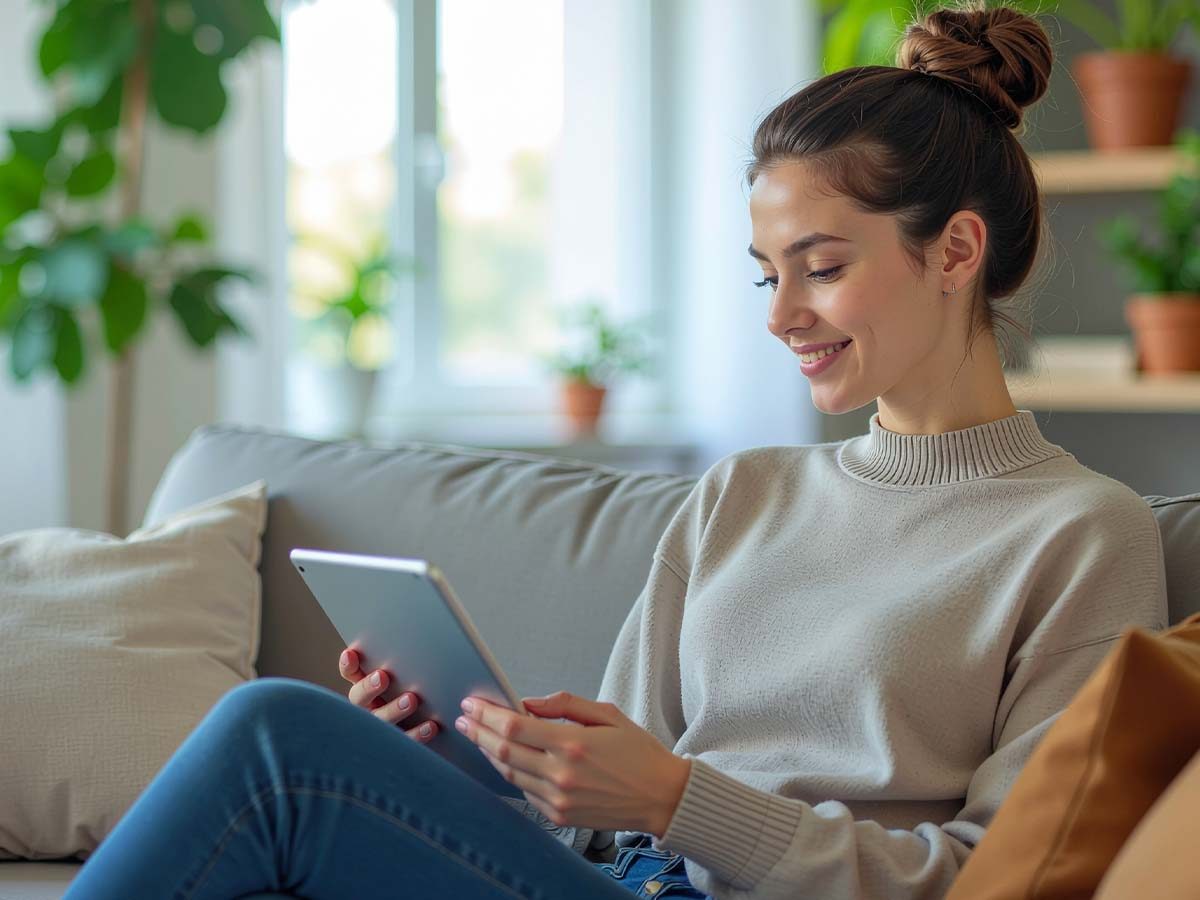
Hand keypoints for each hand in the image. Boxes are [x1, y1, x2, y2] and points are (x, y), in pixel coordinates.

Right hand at [338, 646, 438, 743]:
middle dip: (368, 687)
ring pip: (379, 721)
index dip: (348, 665)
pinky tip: (431, 726)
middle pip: (358, 698)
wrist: (434, 727)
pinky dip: (417, 733)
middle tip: (382, 676)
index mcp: (367, 686)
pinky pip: (404, 740)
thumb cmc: (419, 690)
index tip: (351, 654)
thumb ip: (406, 664)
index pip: (350, 673)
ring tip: (410, 699)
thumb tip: (419, 633)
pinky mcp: (397, 745)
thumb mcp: (410, 676)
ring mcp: (380, 727)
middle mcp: (368, 707)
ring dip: (393, 709)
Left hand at [454, 690, 690, 836]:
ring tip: (477, 736)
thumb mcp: (608, 715)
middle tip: (464, 718)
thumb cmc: (638, 752)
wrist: (662, 798)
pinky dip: (510, 772)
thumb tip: (528, 703)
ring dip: (488, 752)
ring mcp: (558, 799)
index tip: (472, 703)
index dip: (487, 714)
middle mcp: (561, 774)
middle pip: (503, 750)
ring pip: (508, 773)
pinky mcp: (559, 816)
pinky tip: (504, 758)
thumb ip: (565, 705)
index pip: (514, 726)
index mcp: (572, 744)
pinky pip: (524, 791)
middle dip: (478, 732)